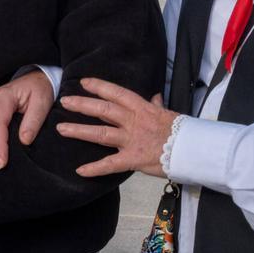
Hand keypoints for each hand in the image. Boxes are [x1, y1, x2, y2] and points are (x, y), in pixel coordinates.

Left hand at [57, 78, 178, 177]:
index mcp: (142, 108)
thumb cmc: (182, 131)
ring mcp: (131, 140)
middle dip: (82, 105)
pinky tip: (80, 170)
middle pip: (103, 110)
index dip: (99, 86)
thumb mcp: (168, 113)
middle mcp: (133, 121)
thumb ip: (157, 105)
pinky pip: (110, 164)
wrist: (192, 150)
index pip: (117, 93)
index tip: (84, 82)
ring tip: (61, 129)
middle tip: (65, 101)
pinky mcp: (132, 159)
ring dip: (79, 131)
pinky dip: (94, 168)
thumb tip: (154, 97)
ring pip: (101, 134)